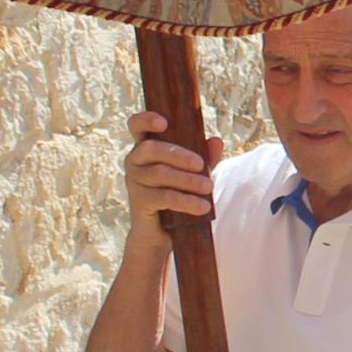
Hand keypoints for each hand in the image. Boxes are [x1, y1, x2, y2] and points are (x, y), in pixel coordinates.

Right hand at [123, 113, 215, 245]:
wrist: (162, 232)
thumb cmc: (177, 192)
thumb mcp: (193, 173)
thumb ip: (205, 156)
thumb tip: (217, 141)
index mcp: (146, 146)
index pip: (136, 125)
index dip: (146, 120)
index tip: (164, 123)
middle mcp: (135, 160)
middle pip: (152, 149)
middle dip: (178, 155)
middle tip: (201, 165)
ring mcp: (134, 181)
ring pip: (160, 174)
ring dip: (187, 180)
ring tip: (209, 188)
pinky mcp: (139, 201)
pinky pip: (164, 197)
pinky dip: (186, 201)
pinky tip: (202, 206)